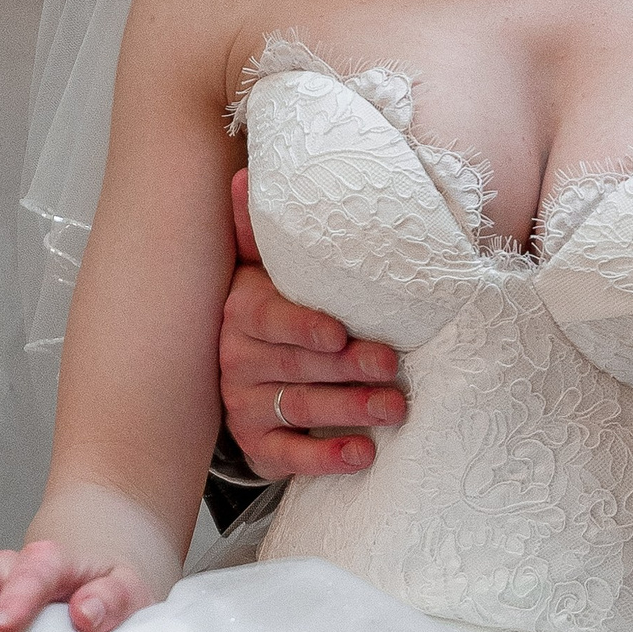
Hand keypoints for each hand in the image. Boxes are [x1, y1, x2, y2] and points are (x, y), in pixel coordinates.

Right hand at [221, 169, 407, 482]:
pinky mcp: (258, 445)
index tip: (338, 334)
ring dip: (350, 409)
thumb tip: (244, 173)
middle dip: (347, 369)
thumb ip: (262, 232)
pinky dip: (326, 458)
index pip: (272, 319)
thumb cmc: (273, 310)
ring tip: (395, 407)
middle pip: (296, 365)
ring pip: (300, 408)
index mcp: (242, 311)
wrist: (246, 373)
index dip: (304, 327)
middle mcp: (237, 359)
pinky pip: (289, 456)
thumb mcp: (265, 270)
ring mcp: (245, 405)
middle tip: (392, 366)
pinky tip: (363, 453)